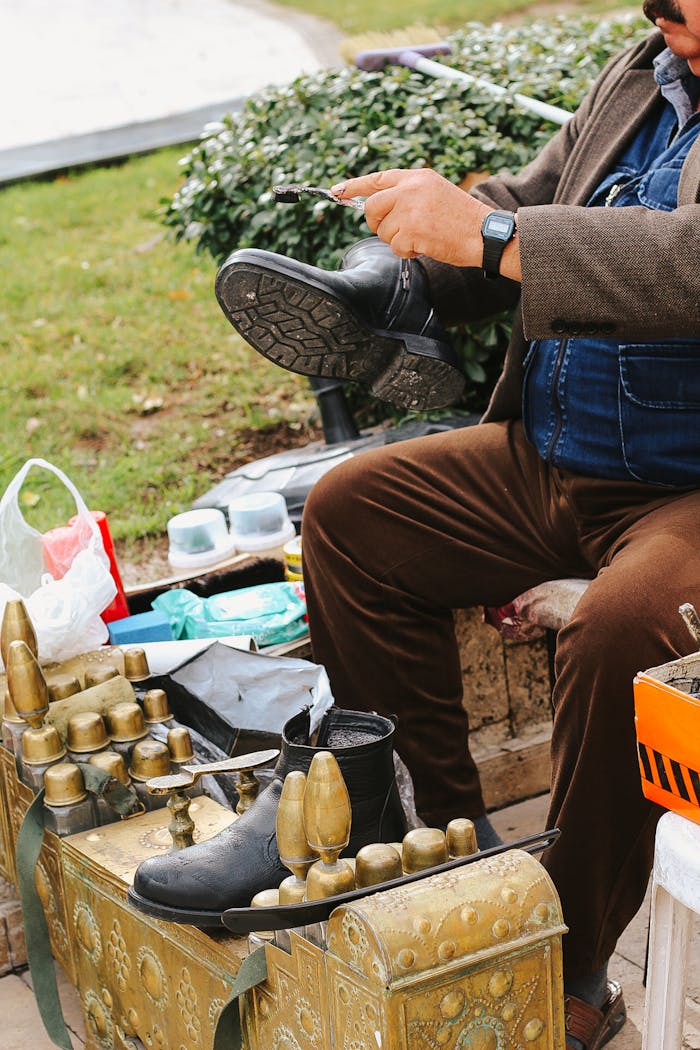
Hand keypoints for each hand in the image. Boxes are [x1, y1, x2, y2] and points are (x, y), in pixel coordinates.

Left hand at [331, 168, 491, 267]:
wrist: (484, 234)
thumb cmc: (462, 219)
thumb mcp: (435, 193)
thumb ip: (408, 194)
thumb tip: (377, 207)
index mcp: (417, 176)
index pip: (377, 179)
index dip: (354, 186)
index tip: (337, 191)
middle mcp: (410, 188)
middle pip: (372, 207)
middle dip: (378, 223)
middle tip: (395, 231)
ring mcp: (409, 209)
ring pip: (383, 230)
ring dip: (398, 240)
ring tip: (422, 236)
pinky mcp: (411, 230)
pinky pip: (394, 246)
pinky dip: (407, 251)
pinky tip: (425, 245)